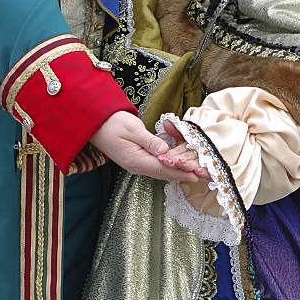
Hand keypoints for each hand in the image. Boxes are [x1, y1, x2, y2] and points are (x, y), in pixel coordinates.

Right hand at [89, 110, 203, 182]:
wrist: (97, 124)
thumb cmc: (113, 123)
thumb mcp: (132, 129)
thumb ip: (149, 141)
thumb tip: (165, 151)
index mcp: (136, 160)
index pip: (163, 168)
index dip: (180, 172)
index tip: (196, 174)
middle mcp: (137, 166)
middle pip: (164, 173)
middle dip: (183, 174)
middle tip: (202, 176)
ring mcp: (137, 164)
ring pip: (161, 171)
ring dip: (178, 172)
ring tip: (196, 173)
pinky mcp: (138, 159)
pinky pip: (157, 165)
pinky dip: (170, 166)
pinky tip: (180, 166)